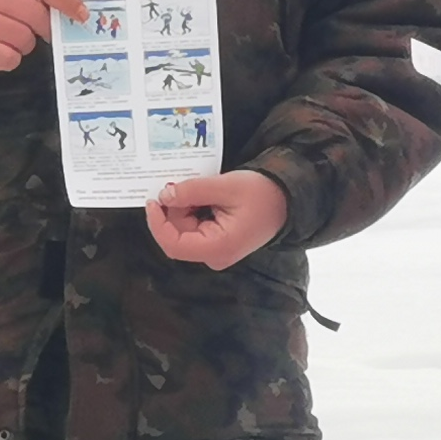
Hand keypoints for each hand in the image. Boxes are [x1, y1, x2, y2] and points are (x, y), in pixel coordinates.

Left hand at [146, 170, 289, 269]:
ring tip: (203, 188)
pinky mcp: (216, 243)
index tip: (153, 201)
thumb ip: (193, 191)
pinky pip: (194, 228)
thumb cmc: (262, 193)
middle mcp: (214, 255)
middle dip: (174, 210)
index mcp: (218, 247)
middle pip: (178, 235)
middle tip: (184, 184)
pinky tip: (205, 195)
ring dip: (185, 208)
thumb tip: (164, 195)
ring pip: (184, 230)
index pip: (174, 245)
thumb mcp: (226, 186)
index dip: (157, 224)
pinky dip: (193, 210)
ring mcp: (215, 251)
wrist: (287, 200)